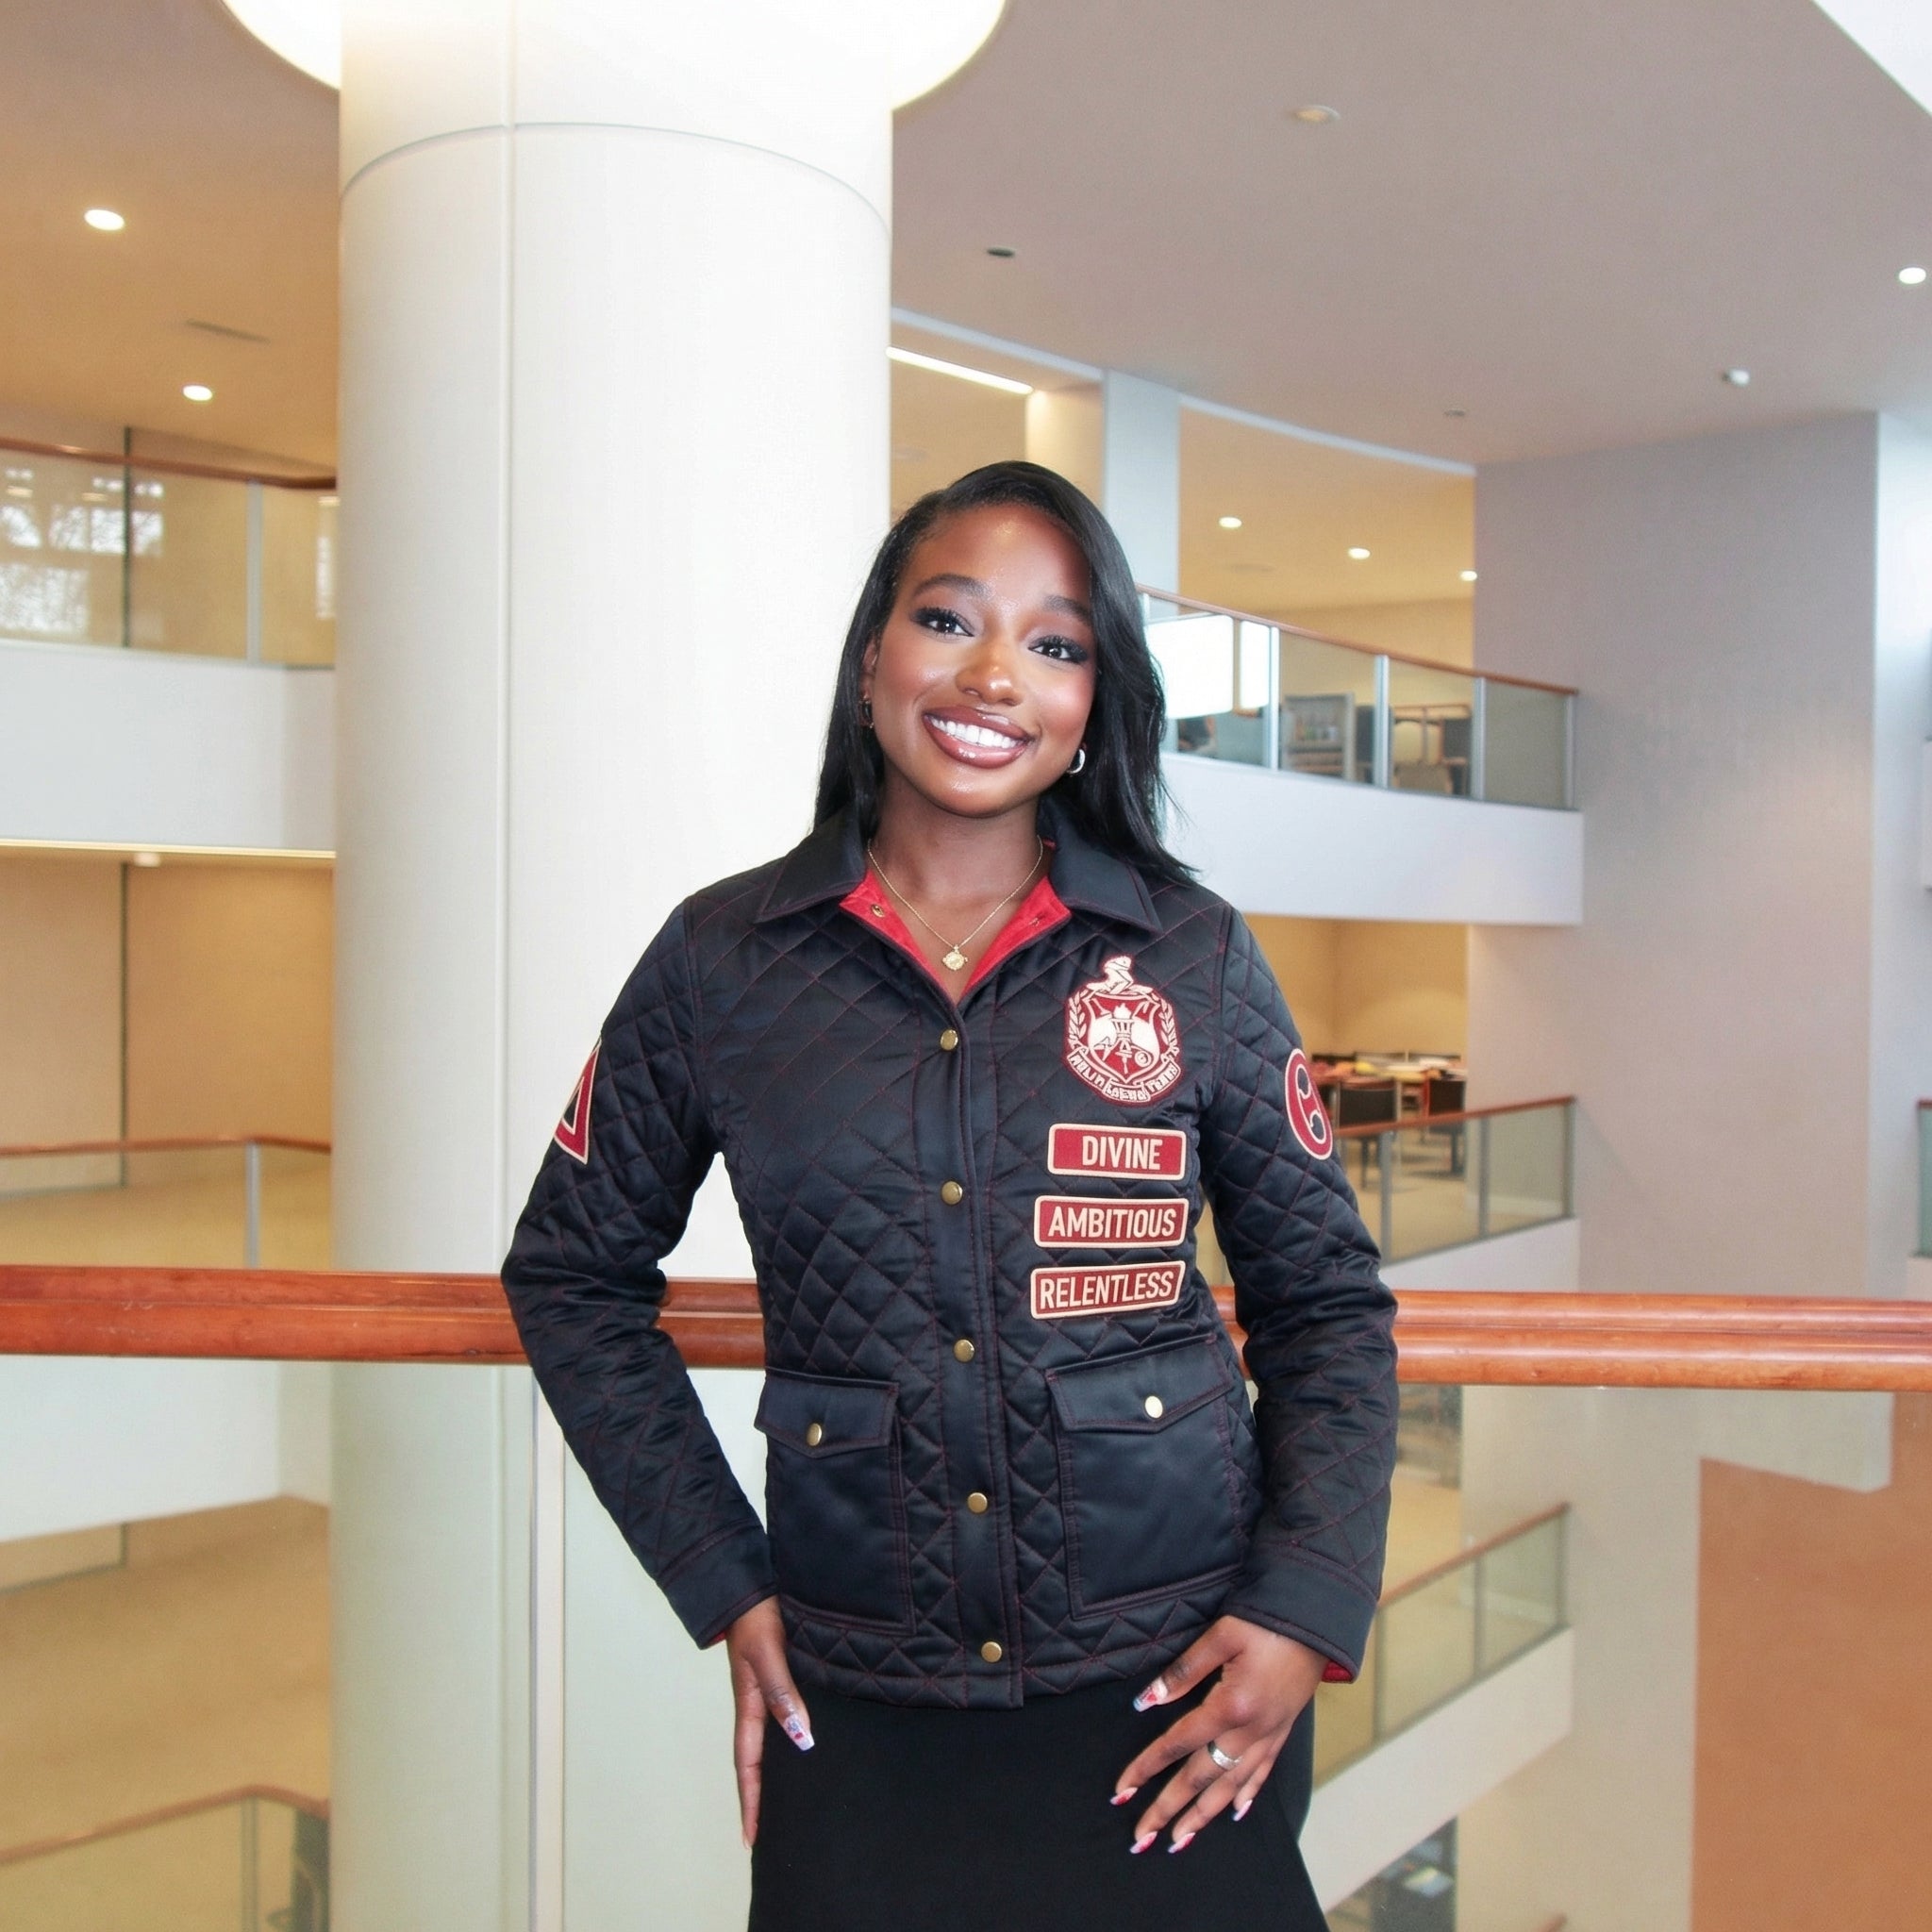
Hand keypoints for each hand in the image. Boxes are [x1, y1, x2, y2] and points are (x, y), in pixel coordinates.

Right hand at [725, 1597, 812, 1849]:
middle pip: (755, 1761)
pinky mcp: (777, 1676)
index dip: (751, 1801)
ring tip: (787, 1802)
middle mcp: (756, 1704)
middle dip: (759, 1798)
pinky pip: (780, 1719)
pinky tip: (803, 1745)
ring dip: (773, 1773)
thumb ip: (782, 1693)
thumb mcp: (768, 1654)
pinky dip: (787, 1741)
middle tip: (767, 1834)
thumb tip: (801, 1738)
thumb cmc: (757, 1617)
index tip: (752, 1839)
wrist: (750, 1584)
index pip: (748, 1765)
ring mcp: (764, 1691)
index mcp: (749, 1705)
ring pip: (768, 1742)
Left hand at [1112, 1615, 1325, 1853]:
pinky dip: (1246, 1795)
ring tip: (1180, 1839)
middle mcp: (1250, 1731)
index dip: (1147, 1767)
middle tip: (1142, 1836)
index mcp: (1230, 1706)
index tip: (1122, 1790)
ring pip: (1231, 1786)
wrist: (1317, 1621)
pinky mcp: (1283, 1731)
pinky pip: (1262, 1772)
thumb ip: (1183, 1671)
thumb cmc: (1266, 1621)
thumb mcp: (1221, 1636)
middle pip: (1202, 1777)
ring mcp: (1269, 1735)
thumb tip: (1148, 1701)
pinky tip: (1234, 1812)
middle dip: (1169, 1808)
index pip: (1178, 1743)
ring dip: (1203, 1815)